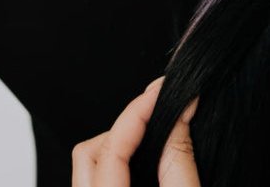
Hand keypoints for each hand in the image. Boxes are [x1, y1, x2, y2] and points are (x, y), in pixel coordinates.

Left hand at [71, 76, 200, 186]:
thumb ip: (179, 158)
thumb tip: (181, 109)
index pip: (110, 147)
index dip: (136, 111)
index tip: (161, 90)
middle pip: (88, 152)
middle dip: (123, 127)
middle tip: (158, 110)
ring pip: (91, 166)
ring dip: (121, 145)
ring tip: (155, 133)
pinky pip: (101, 180)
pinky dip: (121, 162)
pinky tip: (146, 158)